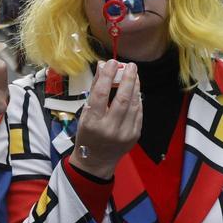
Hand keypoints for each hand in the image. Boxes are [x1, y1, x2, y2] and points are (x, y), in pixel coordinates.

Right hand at [70, 61, 142, 178]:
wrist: (96, 160)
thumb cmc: (87, 134)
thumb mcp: (84, 113)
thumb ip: (94, 89)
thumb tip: (103, 67)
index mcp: (92, 122)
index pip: (100, 94)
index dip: (107, 76)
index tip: (112, 62)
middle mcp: (109, 128)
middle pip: (122, 99)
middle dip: (128, 79)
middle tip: (130, 66)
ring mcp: (124, 133)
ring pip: (134, 105)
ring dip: (135, 87)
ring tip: (134, 74)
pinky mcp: (134, 135)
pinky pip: (138, 113)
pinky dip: (138, 99)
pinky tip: (136, 90)